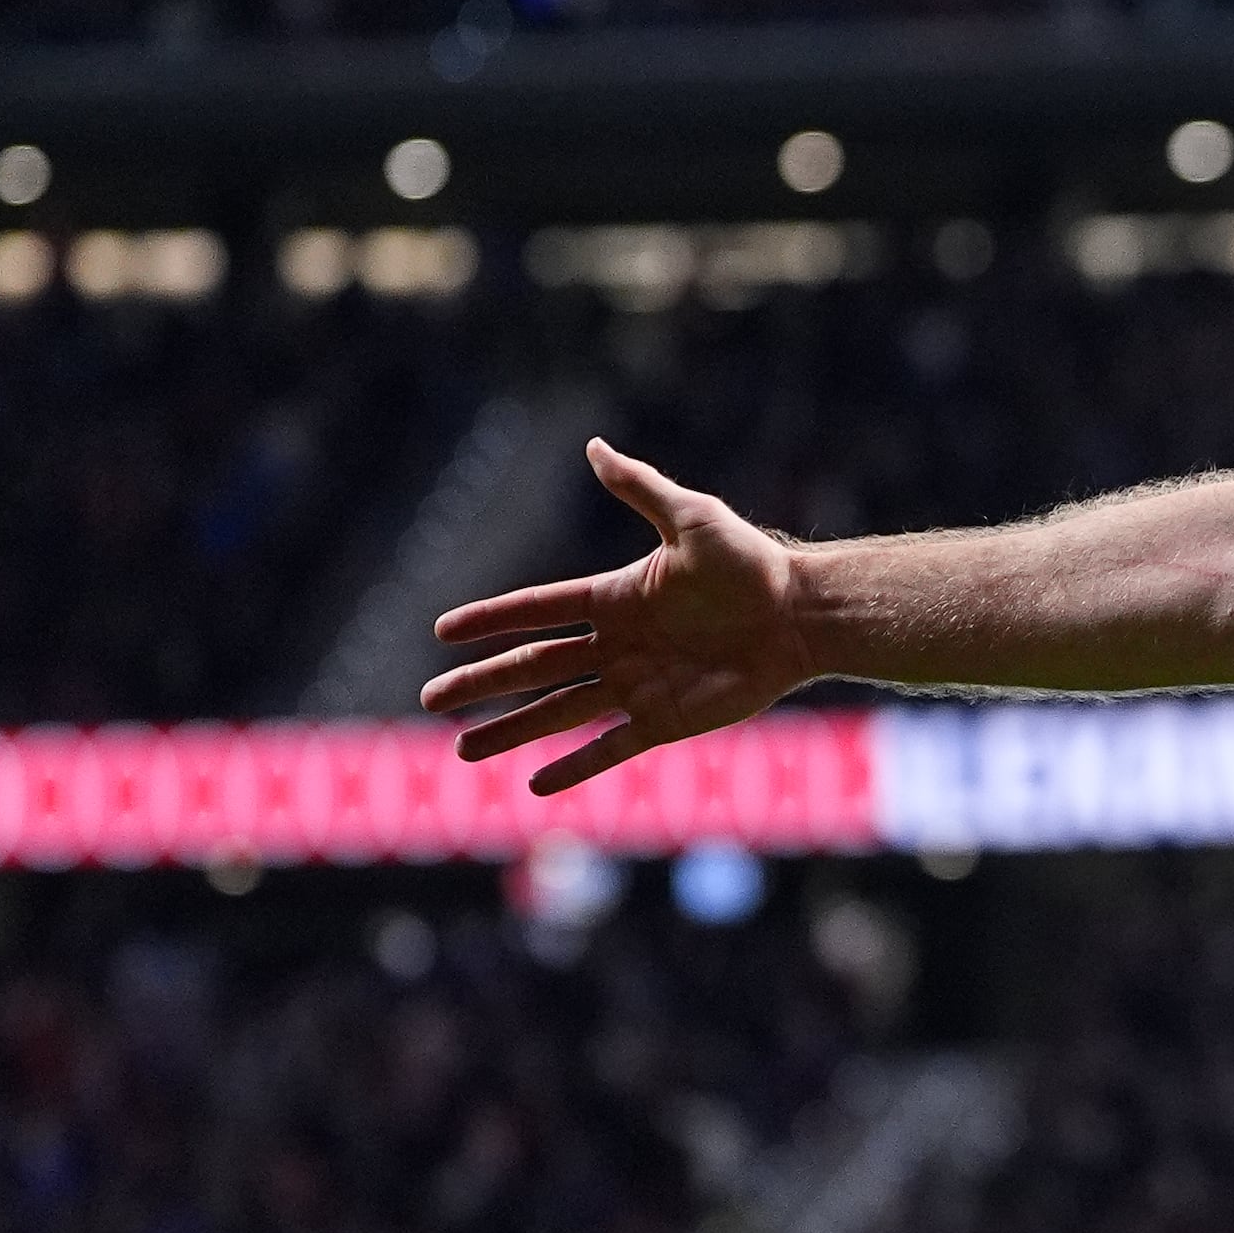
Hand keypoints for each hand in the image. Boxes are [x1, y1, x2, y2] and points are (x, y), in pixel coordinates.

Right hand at [420, 441, 817, 793]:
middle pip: (534, 668)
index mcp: (613, 597)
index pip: (536, 610)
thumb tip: (593, 446)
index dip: (490, 620)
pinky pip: (610, 748)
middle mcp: (616, 644)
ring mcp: (638, 685)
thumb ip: (640, 489)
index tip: (442, 632)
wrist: (802, 616)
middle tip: (431, 700)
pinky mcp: (666, 721)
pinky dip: (574, 767)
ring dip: (511, 731)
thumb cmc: (752, 564)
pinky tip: (535, 786)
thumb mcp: (691, 518)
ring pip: (558, 713)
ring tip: (462, 750)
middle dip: (482, 685)